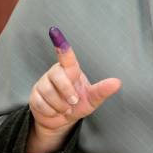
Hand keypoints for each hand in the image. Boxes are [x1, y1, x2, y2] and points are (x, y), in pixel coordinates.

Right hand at [26, 27, 121, 152]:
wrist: (62, 121)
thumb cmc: (78, 104)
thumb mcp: (92, 99)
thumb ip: (102, 90)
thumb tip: (117, 82)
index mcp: (71, 70)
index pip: (67, 57)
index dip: (61, 45)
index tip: (54, 31)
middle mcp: (56, 73)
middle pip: (57, 76)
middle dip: (67, 92)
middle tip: (73, 101)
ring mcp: (43, 83)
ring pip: (48, 92)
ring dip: (60, 105)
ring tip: (65, 108)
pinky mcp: (34, 95)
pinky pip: (41, 103)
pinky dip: (51, 111)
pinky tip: (55, 111)